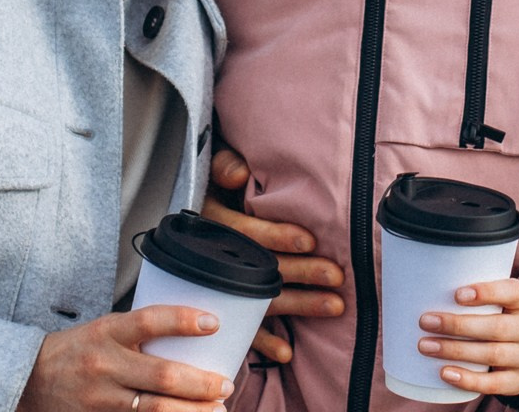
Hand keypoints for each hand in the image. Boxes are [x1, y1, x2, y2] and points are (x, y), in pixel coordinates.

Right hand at [21, 306, 233, 411]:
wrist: (29, 379)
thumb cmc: (77, 350)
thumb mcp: (104, 328)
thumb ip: (140, 332)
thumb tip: (192, 333)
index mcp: (107, 332)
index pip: (149, 321)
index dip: (183, 320)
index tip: (214, 323)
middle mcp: (105, 365)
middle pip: (162, 376)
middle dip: (200, 384)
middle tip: (226, 386)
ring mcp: (101, 398)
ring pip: (154, 409)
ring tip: (217, 410)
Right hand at [199, 148, 345, 363]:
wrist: (182, 216)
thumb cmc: (207, 187)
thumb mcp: (208, 171)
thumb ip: (223, 165)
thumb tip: (239, 173)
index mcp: (210, 224)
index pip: (245, 233)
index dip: (276, 236)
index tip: (309, 241)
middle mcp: (213, 258)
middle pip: (260, 268)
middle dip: (300, 273)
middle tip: (336, 276)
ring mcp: (218, 285)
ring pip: (260, 298)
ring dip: (298, 304)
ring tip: (334, 305)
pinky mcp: (222, 305)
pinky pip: (241, 327)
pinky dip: (263, 340)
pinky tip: (287, 352)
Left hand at [418, 277, 518, 398]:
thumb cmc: (508, 317)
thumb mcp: (504, 299)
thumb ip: (480, 295)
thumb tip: (433, 291)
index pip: (511, 292)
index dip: (486, 293)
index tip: (456, 294)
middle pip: (496, 328)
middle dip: (457, 325)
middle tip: (426, 322)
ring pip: (492, 355)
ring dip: (455, 351)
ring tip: (427, 346)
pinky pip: (494, 384)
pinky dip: (468, 380)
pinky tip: (445, 373)